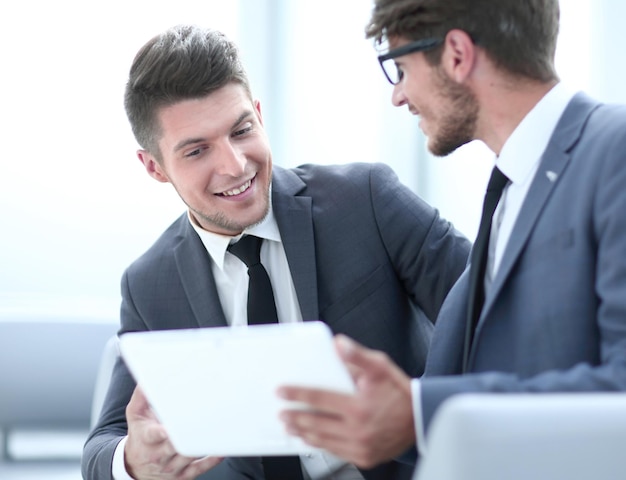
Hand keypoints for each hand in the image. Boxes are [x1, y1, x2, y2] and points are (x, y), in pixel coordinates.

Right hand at [124, 386, 222, 479]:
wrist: (135, 466)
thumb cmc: (140, 436)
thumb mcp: (135, 415)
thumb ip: (142, 395)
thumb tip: (147, 377)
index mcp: (147, 438)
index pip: (154, 434)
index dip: (163, 431)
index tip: (171, 427)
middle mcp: (159, 454)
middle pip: (176, 445)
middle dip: (189, 434)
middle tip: (205, 419)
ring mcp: (171, 467)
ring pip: (190, 456)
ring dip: (203, 443)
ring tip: (217, 428)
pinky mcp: (182, 476)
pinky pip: (200, 469)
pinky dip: (212, 459)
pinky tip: (221, 449)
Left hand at [278, 335, 415, 468]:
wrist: (421, 419)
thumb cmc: (399, 393)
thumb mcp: (380, 367)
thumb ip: (357, 356)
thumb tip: (338, 344)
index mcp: (359, 407)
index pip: (319, 398)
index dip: (297, 394)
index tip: (282, 391)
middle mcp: (358, 430)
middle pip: (316, 423)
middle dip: (294, 417)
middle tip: (281, 412)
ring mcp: (360, 447)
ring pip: (323, 441)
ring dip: (303, 433)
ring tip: (290, 426)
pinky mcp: (364, 457)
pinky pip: (335, 452)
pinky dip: (320, 445)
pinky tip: (312, 439)